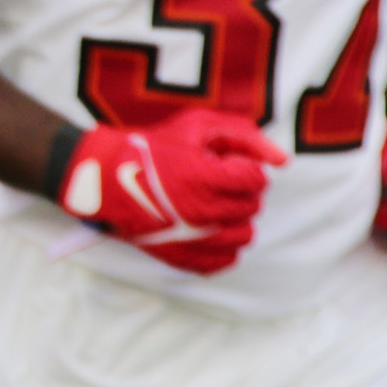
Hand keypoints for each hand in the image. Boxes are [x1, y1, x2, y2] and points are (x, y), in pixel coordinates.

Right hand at [56, 109, 285, 273]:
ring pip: (244, 234)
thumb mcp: (196, 125)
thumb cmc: (151, 147)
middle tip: (212, 180)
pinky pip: (225, 260)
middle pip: (252, 206)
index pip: (256, 179)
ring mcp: (193, 240)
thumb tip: (284, 161)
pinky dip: (224, 245)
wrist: (103, 179)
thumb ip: (245, 136)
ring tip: (212, 204)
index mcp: (205, 178)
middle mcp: (202, 213)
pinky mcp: (183, 258)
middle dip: (239, 190)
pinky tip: (207, 227)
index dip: (243, 166)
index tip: (221, 162)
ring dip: (235, 218)